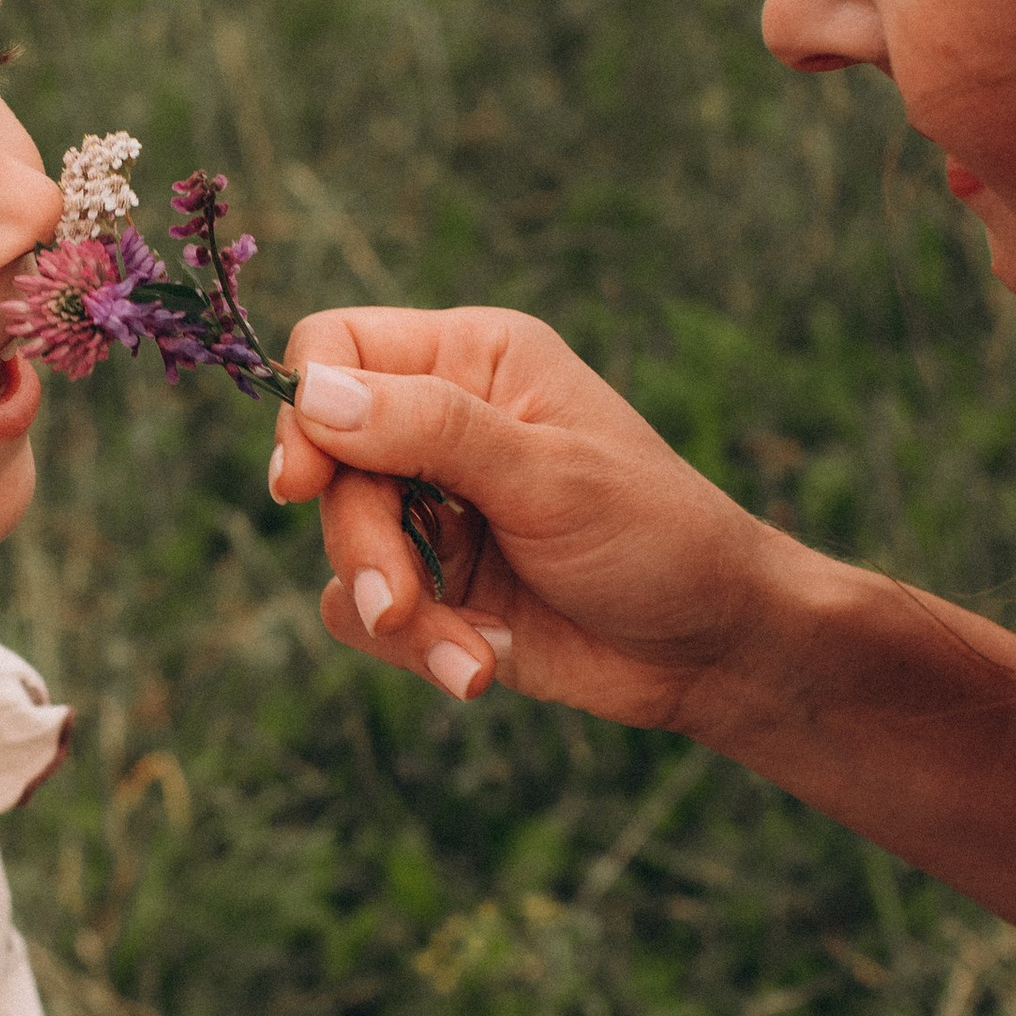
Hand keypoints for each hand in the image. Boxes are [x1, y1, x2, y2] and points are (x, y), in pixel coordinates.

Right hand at [271, 303, 786, 729]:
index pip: (338, 349)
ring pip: (342, 549)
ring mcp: (432, 510)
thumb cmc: (657, 535)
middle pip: (328, 466)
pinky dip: (415, 650)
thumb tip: (314, 393)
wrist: (712, 650)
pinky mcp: (432, 588)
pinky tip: (479, 667)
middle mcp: (440, 426)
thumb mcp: (549, 475)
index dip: (305, 410)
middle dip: (364, 546)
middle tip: (402, 605)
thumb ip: (433, 430)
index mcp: (473, 361)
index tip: (303, 484)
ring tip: (470, 656)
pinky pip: (360, 616)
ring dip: (398, 614)